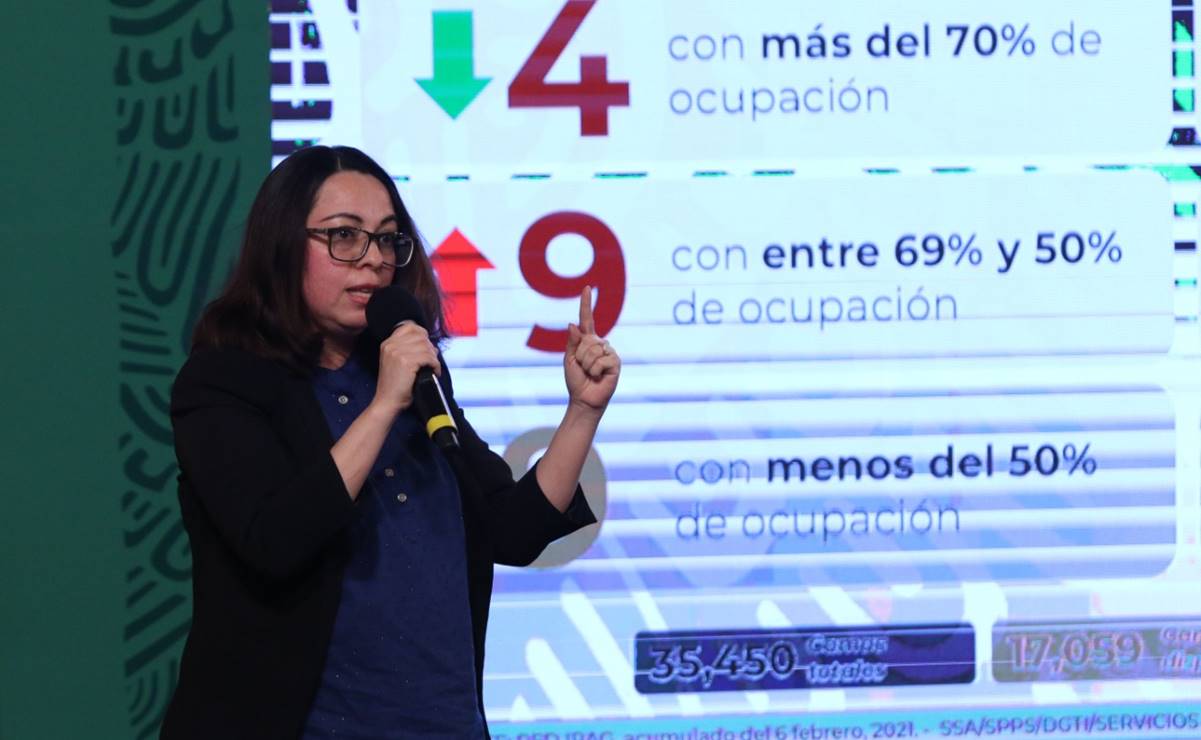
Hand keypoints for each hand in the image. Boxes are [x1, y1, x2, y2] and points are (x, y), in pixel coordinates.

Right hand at [371, 322, 439, 415]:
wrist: (387, 401)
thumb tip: (431, 345)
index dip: (422, 334)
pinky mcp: (407, 362)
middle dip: (430, 348)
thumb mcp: (395, 362)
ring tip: (432, 367)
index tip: (426, 346)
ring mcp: (398, 353)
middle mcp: (391, 345)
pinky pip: (429, 357)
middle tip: (431, 361)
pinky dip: (435, 365)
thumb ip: (408, 349)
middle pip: (421, 336)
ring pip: (427, 346)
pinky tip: (434, 372)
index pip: (409, 326)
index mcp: (388, 343)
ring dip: (434, 358)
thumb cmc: (395, 385)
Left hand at [564, 286, 619, 413]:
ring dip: (586, 365)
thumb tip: (572, 323)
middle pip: (586, 340)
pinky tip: (598, 377)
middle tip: (582, 368)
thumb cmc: (576, 380)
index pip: (587, 319)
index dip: (586, 303)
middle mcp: (600, 343)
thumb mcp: (569, 360)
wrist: (584, 399)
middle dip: (579, 356)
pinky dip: (595, 371)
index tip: (586, 287)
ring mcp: (609, 352)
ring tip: (590, 373)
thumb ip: (572, 342)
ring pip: (593, 350)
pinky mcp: (615, 363)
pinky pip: (601, 360)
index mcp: (587, 341)